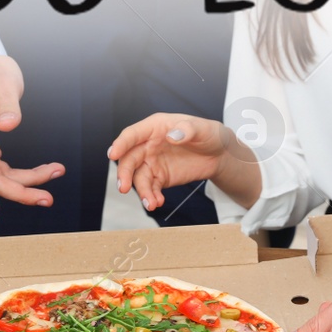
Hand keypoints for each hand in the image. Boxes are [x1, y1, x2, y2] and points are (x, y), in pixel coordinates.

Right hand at [0, 55, 63, 218]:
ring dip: (26, 182)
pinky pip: (2, 167)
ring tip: (55, 174)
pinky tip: (44, 170)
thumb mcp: (4, 83)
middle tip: (48, 197)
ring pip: (0, 175)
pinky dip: (22, 173)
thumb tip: (8, 125)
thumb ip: (8, 105)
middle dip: (20, 191)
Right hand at [108, 113, 237, 210]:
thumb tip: (172, 136)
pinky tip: (158, 202)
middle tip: (123, 187)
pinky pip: (151, 188)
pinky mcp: (160, 178)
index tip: (112, 155)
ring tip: (151, 203)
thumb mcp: (202, 128)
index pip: (132, 135)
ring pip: (138, 177)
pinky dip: (151, 196)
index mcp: (154, 127)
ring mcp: (152, 162)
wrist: (218, 154)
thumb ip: (187, 130)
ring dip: (141, 191)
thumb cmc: (208, 134)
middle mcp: (148, 145)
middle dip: (124, 174)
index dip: (121, 144)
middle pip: (129, 159)